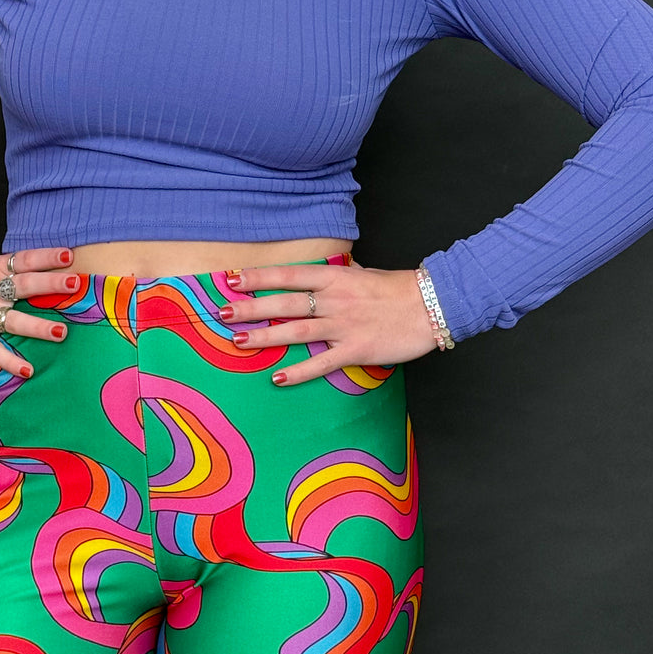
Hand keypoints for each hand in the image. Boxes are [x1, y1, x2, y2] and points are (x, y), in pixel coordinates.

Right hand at [0, 247, 78, 377]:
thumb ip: (11, 274)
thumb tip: (46, 274)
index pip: (24, 259)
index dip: (46, 256)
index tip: (68, 255)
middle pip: (25, 285)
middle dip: (51, 283)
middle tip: (75, 283)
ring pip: (14, 319)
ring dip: (38, 326)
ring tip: (62, 332)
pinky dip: (10, 361)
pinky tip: (27, 370)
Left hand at [218, 259, 437, 386]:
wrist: (431, 306)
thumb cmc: (395, 290)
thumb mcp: (360, 275)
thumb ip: (334, 278)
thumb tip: (312, 278)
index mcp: (335, 277)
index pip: (288, 274)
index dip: (258, 276)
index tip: (230, 278)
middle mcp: (334, 299)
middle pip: (285, 302)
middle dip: (251, 307)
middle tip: (221, 311)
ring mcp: (344, 325)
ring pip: (296, 331)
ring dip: (264, 336)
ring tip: (237, 341)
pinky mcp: (356, 350)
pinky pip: (321, 363)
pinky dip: (298, 372)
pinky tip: (277, 378)